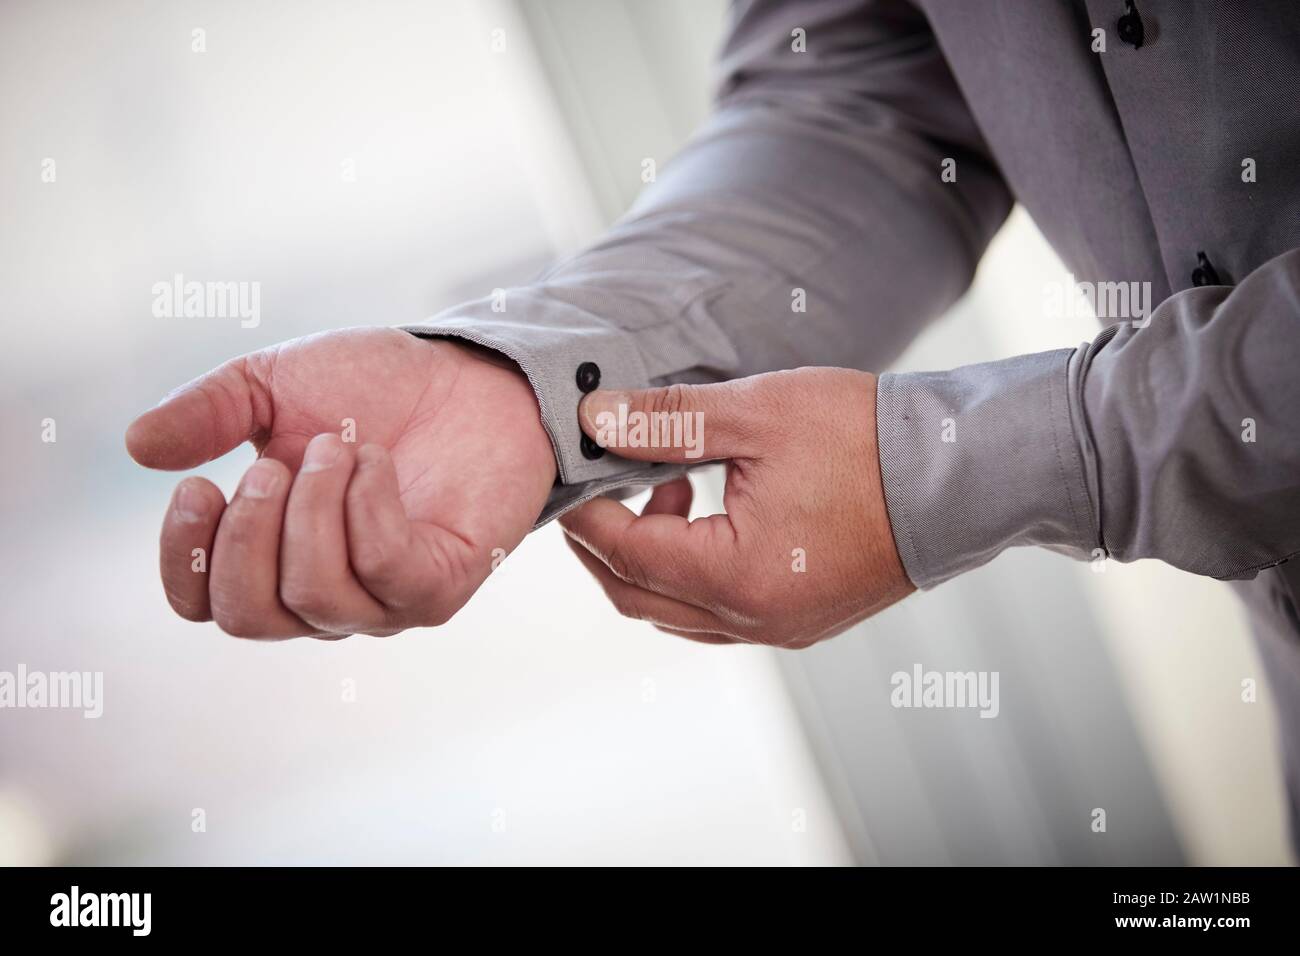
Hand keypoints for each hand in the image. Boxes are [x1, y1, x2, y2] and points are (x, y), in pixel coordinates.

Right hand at [126, 327, 556, 638]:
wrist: (471, 375)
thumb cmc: (373, 389)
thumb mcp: (273, 385)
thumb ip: (206, 413)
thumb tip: (138, 447)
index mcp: (272, 556)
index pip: (205, 604)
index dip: (185, 558)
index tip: (197, 486)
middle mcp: (325, 594)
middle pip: (248, 616)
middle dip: (248, 533)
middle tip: (274, 465)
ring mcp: (384, 599)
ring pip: (312, 594)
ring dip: (313, 508)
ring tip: (337, 447)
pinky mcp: (439, 585)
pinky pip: (383, 567)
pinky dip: (368, 504)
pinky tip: (376, 459)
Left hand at [559, 369, 912, 647]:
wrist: (963, 473)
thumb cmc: (868, 439)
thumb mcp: (757, 415)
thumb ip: (667, 422)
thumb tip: (594, 421)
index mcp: (738, 577)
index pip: (627, 554)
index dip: (586, 514)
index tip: (570, 470)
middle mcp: (756, 620)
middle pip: (640, 598)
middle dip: (604, 544)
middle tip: (595, 487)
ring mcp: (783, 628)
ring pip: (678, 613)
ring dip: (650, 559)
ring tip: (665, 487)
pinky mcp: (804, 619)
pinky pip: (720, 612)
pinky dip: (692, 572)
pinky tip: (707, 516)